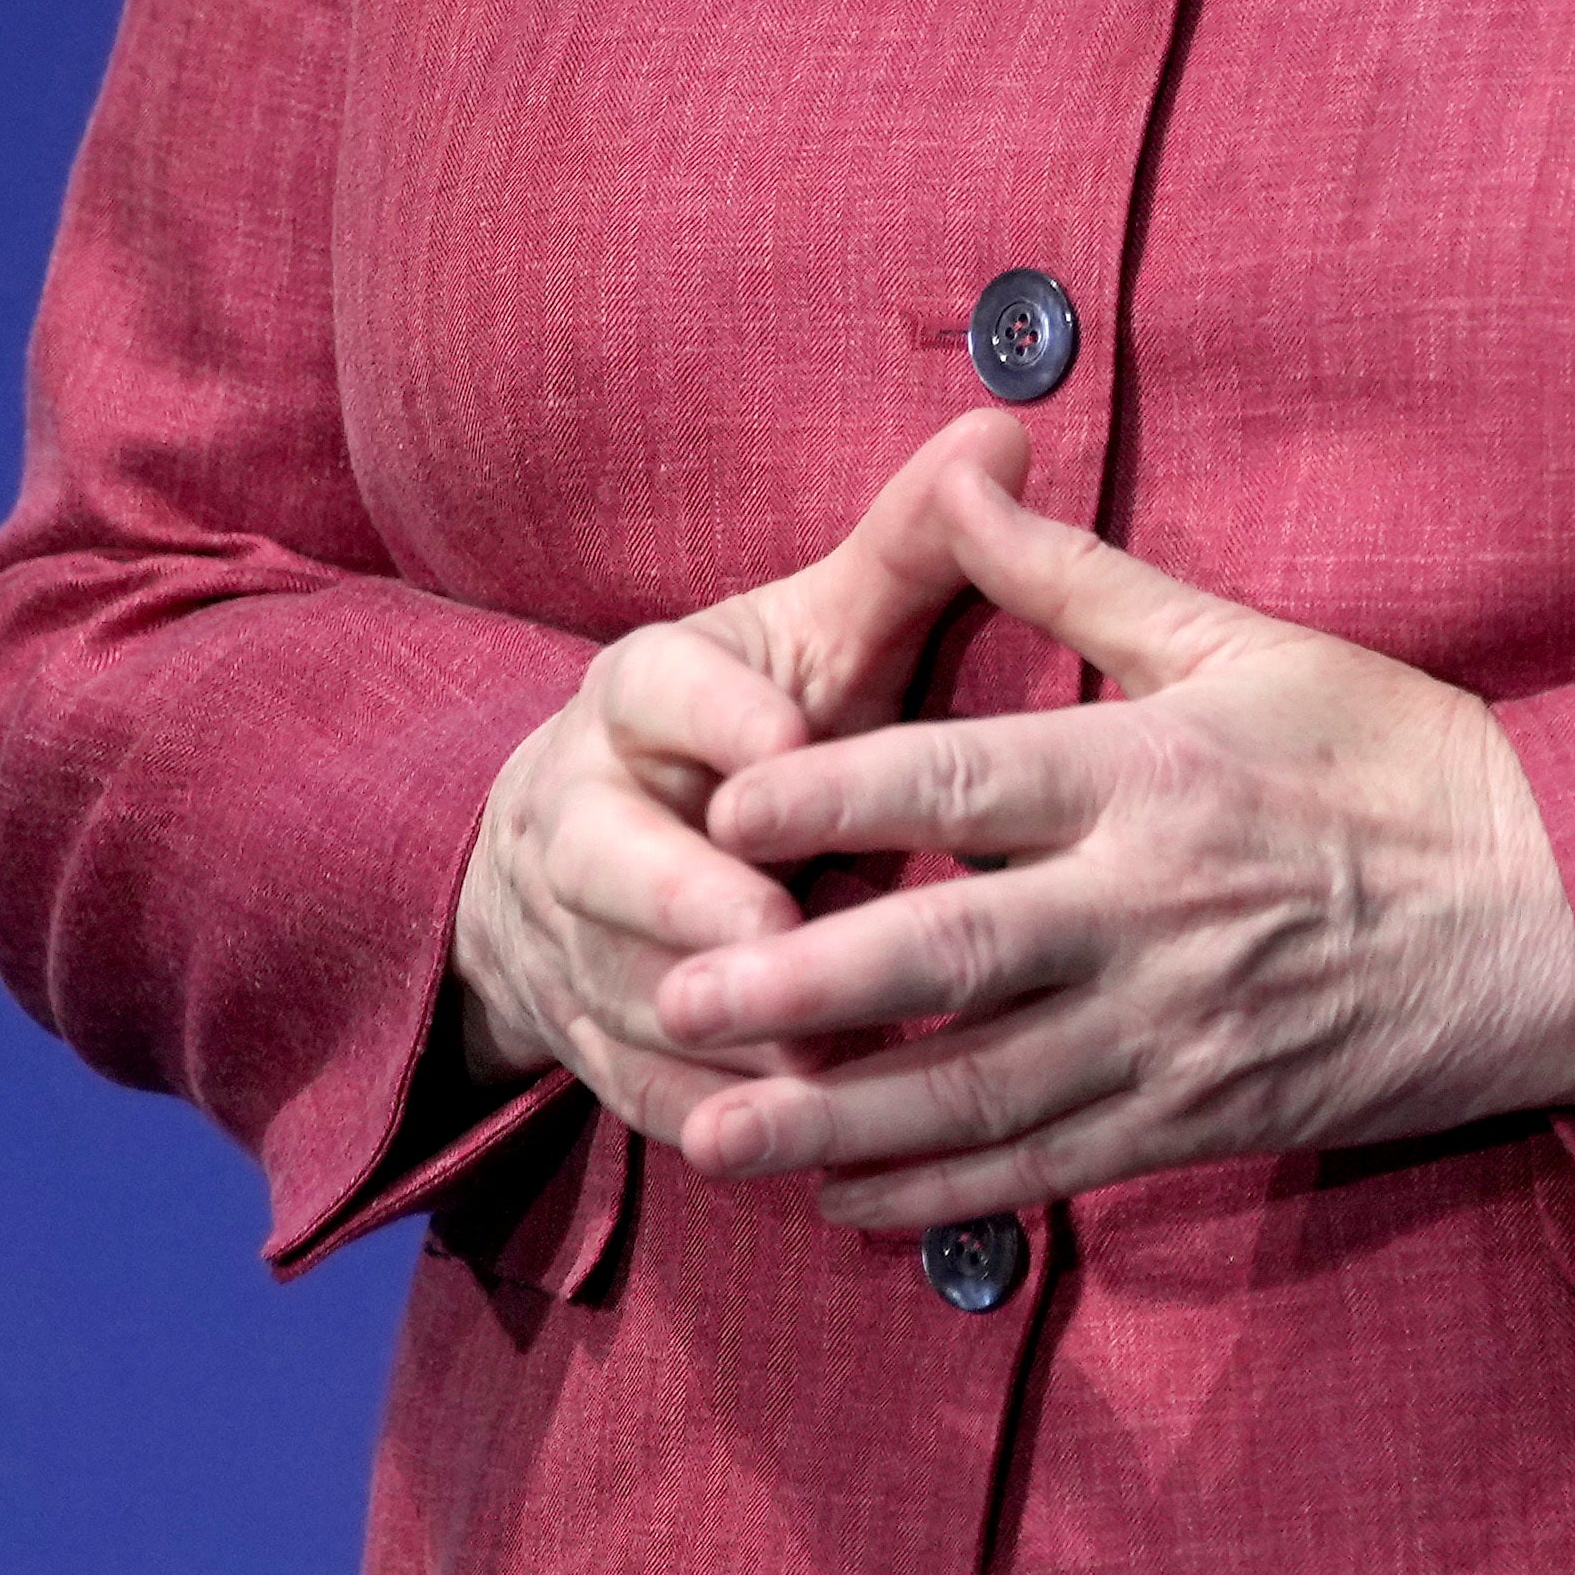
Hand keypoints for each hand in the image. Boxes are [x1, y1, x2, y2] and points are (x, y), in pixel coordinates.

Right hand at [444, 413, 1008, 1137]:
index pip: (651, 686)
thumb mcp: (825, 637)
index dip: (715, 712)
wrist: (602, 854)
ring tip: (823, 1057)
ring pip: (622, 983)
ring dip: (713, 1024)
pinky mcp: (587, 1036)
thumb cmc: (762, 726)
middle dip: (687, 898)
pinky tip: (803, 1145)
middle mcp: (579, 812)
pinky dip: (713, 1115)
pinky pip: (637, 1085)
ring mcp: (568, 934)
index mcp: (637, 697)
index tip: (788, 739)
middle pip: (605, 857)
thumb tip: (1006, 429)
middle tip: (783, 930)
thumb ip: (910, 552)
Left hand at [650, 435, 1574, 1229]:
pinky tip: (840, 1201)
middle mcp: (1154, 910)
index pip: (965, 783)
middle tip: (670, 993)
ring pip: (978, 1092)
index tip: (721, 800)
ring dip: (834, 1120)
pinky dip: (937, 1196)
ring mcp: (1177, 1030)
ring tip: (705, 1133)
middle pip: (949, 958)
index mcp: (1156, 774)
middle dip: (798, 984)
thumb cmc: (1402, 760)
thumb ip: (1081, 578)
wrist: (1566, 919)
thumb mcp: (1250, 642)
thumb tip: (962, 472)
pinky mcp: (1202, 1119)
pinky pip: (1045, 1169)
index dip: (836, 791)